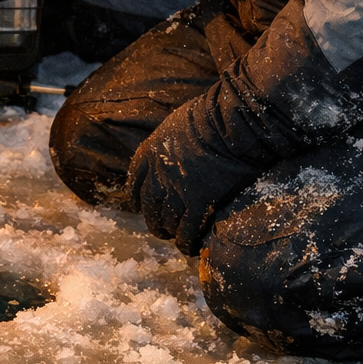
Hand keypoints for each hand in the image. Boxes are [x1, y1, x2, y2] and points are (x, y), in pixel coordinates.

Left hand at [128, 96, 260, 255]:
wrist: (228, 124)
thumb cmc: (208, 116)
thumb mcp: (174, 126)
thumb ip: (168, 145)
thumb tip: (175, 151)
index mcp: (148, 154)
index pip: (134, 183)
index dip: (138, 199)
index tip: (143, 205)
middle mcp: (157, 176)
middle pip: (149, 207)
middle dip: (153, 221)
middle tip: (161, 228)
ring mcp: (176, 191)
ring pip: (166, 222)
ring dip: (170, 232)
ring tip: (176, 238)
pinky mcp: (198, 203)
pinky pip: (187, 230)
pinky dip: (186, 242)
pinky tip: (190, 247)